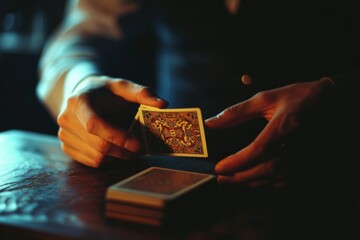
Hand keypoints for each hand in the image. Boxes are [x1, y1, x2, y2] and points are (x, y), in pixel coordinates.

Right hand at [57, 76, 167, 166]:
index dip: (118, 137)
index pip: (95, 124)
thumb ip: (143, 93)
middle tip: (141, 149)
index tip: (138, 144)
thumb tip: (163, 104)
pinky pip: (91, 162)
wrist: (83, 94)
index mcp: (79, 100)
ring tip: (128, 146)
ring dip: (117, 156)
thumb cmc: (106, 92)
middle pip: (99, 145)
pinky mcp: (66, 146)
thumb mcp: (124, 86)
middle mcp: (66, 118)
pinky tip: (115, 148)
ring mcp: (64, 134)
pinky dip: (108, 159)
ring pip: (97, 157)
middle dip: (124, 151)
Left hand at [205, 78, 335, 187]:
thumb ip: (237, 112)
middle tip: (222, 178)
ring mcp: (306, 156)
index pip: (258, 149)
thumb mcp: (266, 98)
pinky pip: (288, 182)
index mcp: (286, 125)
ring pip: (276, 179)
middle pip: (266, 169)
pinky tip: (255, 183)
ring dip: (252, 183)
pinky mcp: (310, 163)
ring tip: (233, 181)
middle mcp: (298, 144)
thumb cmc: (297, 97)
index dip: (238, 161)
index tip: (220, 167)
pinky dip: (268, 186)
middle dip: (240, 177)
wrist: (329, 102)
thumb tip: (212, 122)